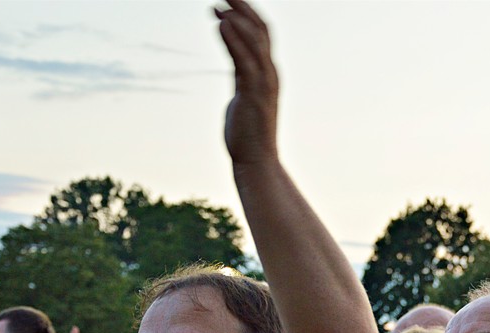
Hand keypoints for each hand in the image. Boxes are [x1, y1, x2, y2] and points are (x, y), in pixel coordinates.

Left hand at [215, 0, 278, 165]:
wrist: (256, 161)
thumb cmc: (248, 133)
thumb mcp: (244, 96)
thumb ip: (242, 77)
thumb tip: (238, 68)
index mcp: (268, 73)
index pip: (261, 34)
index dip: (245, 14)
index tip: (224, 1)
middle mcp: (270, 73)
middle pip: (260, 29)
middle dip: (243, 6)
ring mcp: (264, 82)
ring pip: (255, 40)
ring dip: (237, 17)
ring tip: (218, 2)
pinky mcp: (254, 92)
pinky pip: (244, 59)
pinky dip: (233, 38)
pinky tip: (220, 23)